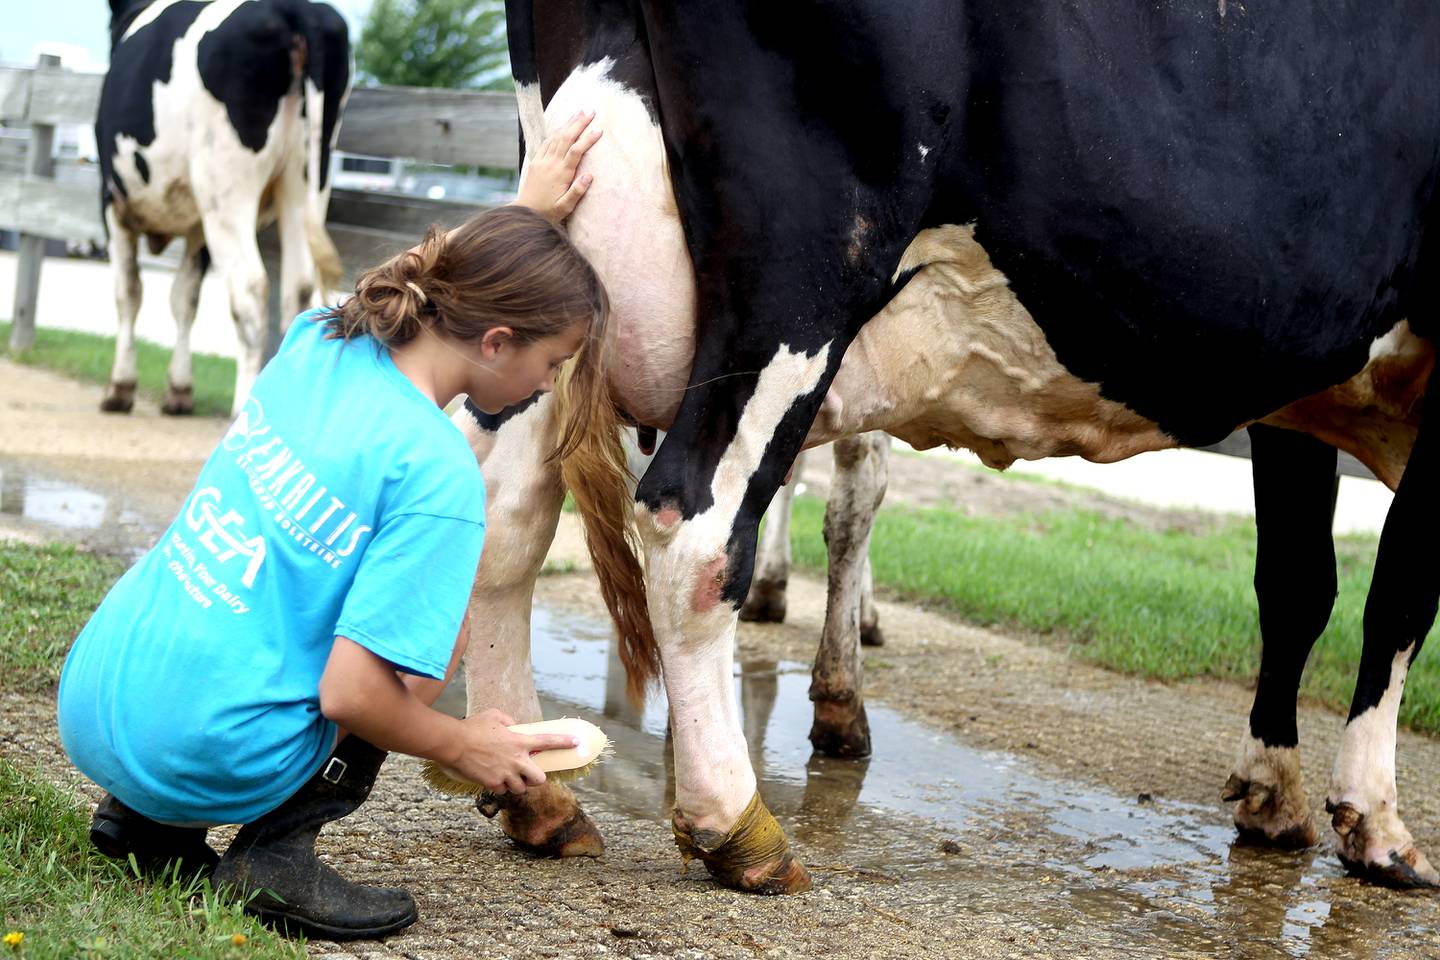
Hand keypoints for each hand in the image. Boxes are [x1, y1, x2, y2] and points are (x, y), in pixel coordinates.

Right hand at [450, 708, 579, 794]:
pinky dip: (498, 786)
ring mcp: (506, 774)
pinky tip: (490, 778)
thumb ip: (509, 720)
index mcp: (520, 741)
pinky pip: (502, 791)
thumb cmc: (473, 727)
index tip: (577, 743)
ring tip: (504, 775)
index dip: (565, 742)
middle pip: (539, 779)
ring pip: (520, 788)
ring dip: (515, 784)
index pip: (548, 741)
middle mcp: (517, 760)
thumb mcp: (494, 715)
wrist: (454, 743)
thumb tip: (513, 726)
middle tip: (527, 774)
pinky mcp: (493, 784)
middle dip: (535, 779)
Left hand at [514, 109, 602, 221]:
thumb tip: (589, 176)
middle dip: (579, 123)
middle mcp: (551, 164)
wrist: (524, 213)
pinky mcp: (536, 162)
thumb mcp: (564, 207)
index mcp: (561, 174)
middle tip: (591, 112)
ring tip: (579, 113)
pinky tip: (562, 127)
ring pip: (556, 137)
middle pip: (566, 138)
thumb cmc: (548, 212)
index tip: (599, 130)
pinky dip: (556, 132)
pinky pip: (546, 142)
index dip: (588, 139)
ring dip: (568, 124)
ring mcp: (542, 161)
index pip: (576, 151)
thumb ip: (577, 192)